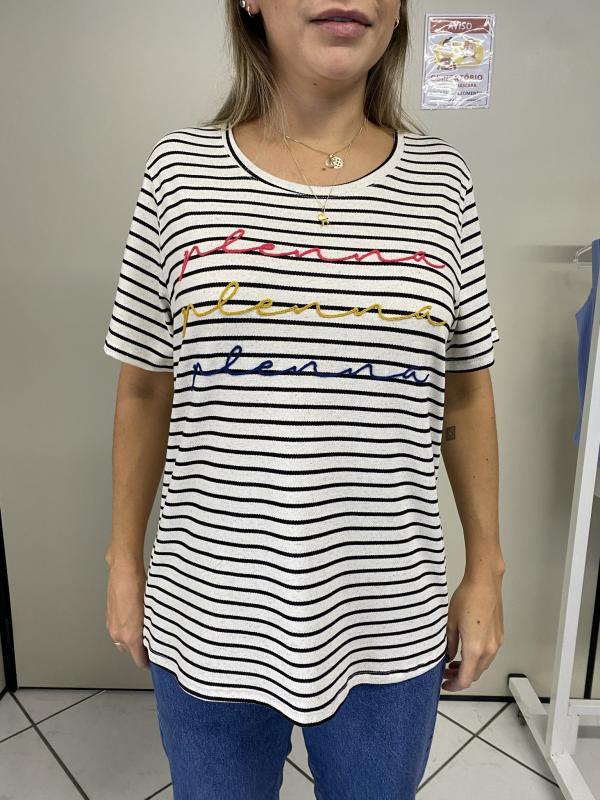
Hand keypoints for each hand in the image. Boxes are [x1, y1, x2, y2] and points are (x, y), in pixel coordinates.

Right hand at [105, 561, 149, 668]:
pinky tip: (133, 616)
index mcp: (130, 636)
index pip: (139, 660)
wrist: (124, 572)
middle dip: (139, 649)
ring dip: (131, 638)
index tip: (154, 662)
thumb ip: (153, 629)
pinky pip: (117, 629)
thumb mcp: (152, 612)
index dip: (148, 662)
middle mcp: (118, 634)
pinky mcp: (109, 616)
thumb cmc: (138, 587)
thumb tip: (159, 636)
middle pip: (130, 651)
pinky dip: (124, 628)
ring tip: (142, 628)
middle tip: (151, 642)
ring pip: (122, 640)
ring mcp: (112, 625)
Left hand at [443, 568, 504, 690]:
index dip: (454, 686)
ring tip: (454, 662)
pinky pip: (488, 655)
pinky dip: (477, 659)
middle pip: (475, 675)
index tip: (445, 685)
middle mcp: (489, 650)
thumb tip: (447, 656)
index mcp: (475, 649)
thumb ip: (450, 644)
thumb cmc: (467, 598)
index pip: (465, 679)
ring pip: (482, 666)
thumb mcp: (450, 623)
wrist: (484, 583)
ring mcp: (496, 643)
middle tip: (446, 673)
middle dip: (460, 678)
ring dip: (469, 668)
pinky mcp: (499, 636)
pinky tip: (466, 650)